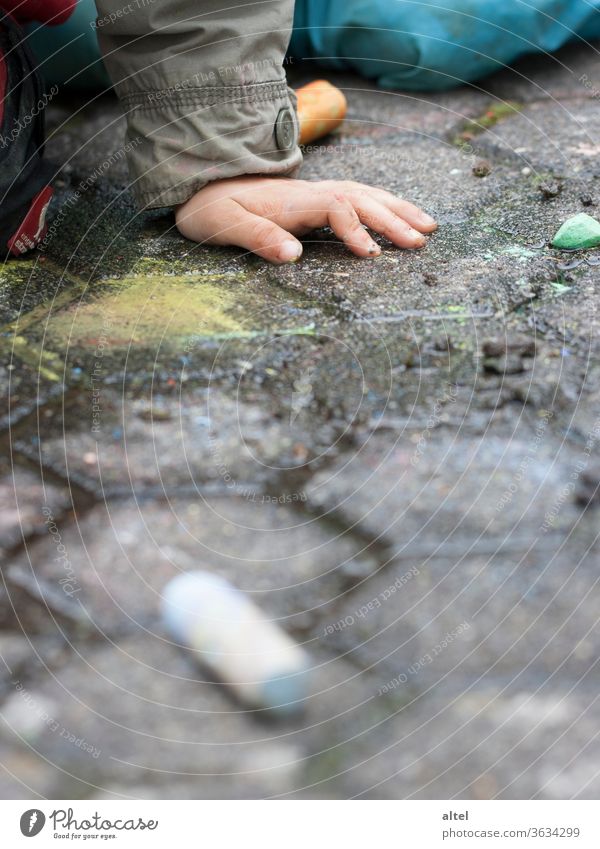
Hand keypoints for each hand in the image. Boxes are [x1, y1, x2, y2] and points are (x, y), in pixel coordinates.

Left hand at [175, 176, 436, 263]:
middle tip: (421, 243)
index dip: (357, 229)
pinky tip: (399, 215)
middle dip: (393, 220)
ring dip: (398, 209)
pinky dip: (384, 205)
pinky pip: (358, 197)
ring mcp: (314, 194)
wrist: (200, 185)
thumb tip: (294, 256)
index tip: (372, 255)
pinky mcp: (315, 200)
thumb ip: (257, 238)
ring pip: (365, 194)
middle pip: (361, 199)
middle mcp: (309, 193)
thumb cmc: (210, 209)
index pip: (335, 207)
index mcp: (291, 202)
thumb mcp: (224, 225)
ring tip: (429, 227)